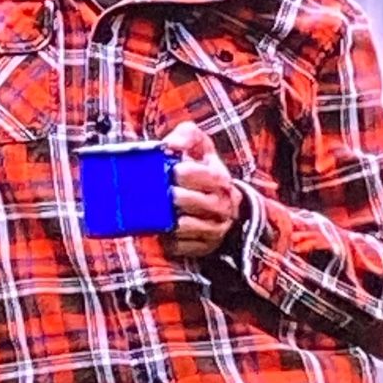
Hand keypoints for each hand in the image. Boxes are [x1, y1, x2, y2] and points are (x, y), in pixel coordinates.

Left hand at [161, 122, 242, 257]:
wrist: (226, 204)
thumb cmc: (204, 171)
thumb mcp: (201, 147)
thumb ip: (187, 136)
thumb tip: (170, 144)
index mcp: (220, 178)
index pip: (202, 174)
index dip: (182, 172)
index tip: (170, 170)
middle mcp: (221, 205)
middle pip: (189, 201)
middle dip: (170, 196)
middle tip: (158, 191)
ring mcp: (214, 228)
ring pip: (184, 226)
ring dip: (167, 218)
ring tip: (156, 210)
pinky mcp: (204, 247)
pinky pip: (180, 246)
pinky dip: (168, 239)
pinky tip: (163, 228)